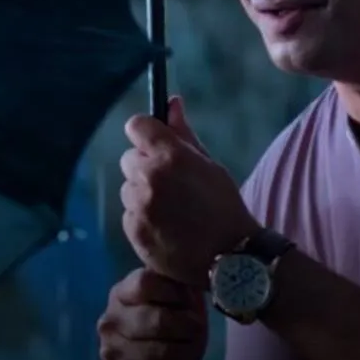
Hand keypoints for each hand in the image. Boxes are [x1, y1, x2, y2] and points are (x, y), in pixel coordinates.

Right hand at [98, 268, 210, 359]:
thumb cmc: (173, 331)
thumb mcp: (179, 301)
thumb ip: (181, 282)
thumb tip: (196, 267)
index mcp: (121, 294)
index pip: (145, 282)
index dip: (175, 291)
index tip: (187, 302)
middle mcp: (109, 323)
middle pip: (158, 320)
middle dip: (189, 329)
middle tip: (197, 332)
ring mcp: (112, 356)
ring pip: (163, 353)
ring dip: (189, 355)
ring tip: (192, 353)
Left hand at [120, 96, 259, 286]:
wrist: (231, 258)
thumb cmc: (225, 206)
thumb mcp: (209, 165)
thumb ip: (184, 133)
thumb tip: (172, 101)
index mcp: (170, 156)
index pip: (136, 126)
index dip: (145, 133)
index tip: (154, 144)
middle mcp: (149, 178)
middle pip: (128, 158)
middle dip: (145, 166)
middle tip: (171, 184)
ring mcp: (139, 206)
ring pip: (127, 188)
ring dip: (142, 193)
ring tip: (172, 210)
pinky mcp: (133, 231)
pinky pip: (129, 214)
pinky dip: (142, 218)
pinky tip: (166, 227)